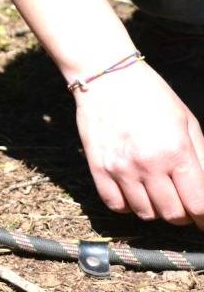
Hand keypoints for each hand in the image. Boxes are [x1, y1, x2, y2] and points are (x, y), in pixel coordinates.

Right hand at [74, 61, 203, 227]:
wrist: (106, 77)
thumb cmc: (151, 96)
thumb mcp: (186, 122)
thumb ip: (201, 158)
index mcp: (176, 151)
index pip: (198, 204)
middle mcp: (148, 164)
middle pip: (173, 214)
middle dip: (183, 214)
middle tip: (183, 203)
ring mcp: (120, 168)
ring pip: (145, 213)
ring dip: (156, 209)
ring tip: (158, 194)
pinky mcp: (98, 168)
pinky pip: (116, 205)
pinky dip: (128, 205)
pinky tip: (134, 192)